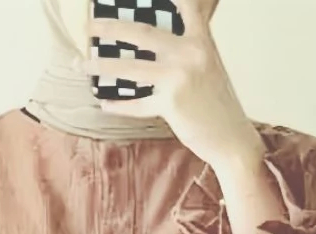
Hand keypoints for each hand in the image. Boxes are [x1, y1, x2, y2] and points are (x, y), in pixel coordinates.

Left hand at [83, 0, 264, 177]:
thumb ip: (188, 52)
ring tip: (82, 64)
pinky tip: (105, 104)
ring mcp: (179, 78)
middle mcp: (190, 54)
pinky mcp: (171, 104)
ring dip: (102, 65)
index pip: (186, 6)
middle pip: (142, 33)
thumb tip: (156, 46)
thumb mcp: (209, 69)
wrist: (233, 139)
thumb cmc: (218, 106)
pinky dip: (119, 105)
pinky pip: (137, 104)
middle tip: (90, 26)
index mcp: (201, 42)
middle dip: (111, 27)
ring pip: (131, 67)